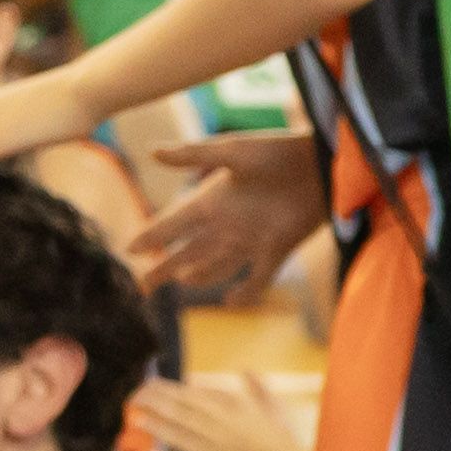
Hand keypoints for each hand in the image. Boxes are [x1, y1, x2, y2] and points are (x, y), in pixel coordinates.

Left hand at [118, 374, 312, 450]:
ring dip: (154, 426)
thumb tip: (245, 368)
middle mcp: (217, 428)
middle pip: (178, 412)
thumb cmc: (283, 436)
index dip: (166, 388)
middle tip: (134, 395)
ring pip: (177, 435)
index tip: (150, 383)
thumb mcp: (272, 405)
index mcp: (229, 409)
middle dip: (153, 402)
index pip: (189, 395)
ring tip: (135, 417)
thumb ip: (256, 385)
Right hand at [125, 129, 330, 292]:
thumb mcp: (232, 150)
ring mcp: (252, 239)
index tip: (129, 248)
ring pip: (216, 265)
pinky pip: (258, 278)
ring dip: (198, 276)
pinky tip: (230, 301)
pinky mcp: (278, 249)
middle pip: (188, 252)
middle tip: (143, 285)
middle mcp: (226, 223)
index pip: (172, 223)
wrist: (320, 163)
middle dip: (164, 268)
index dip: (151, 236)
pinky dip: (245, 292)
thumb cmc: (276, 150)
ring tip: (181, 282)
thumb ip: (193, 154)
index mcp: (211, 200)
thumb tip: (151, 153)